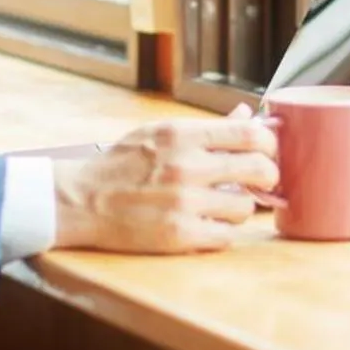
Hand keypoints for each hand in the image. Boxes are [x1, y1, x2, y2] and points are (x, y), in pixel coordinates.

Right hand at [52, 105, 278, 253]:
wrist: (80, 201)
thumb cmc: (119, 164)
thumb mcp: (158, 133)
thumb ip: (205, 128)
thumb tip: (247, 113)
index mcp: (182, 135)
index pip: (250, 132)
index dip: (269, 143)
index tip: (267, 150)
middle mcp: (186, 166)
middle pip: (260, 169)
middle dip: (268, 175)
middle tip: (261, 180)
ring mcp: (184, 203)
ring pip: (245, 207)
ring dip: (239, 207)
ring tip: (221, 205)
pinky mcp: (179, 235)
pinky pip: (227, 236)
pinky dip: (222, 231)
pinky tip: (206, 224)